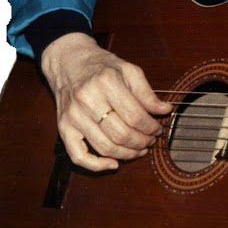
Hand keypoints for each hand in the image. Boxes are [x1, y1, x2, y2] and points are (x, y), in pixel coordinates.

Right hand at [40, 32, 173, 171]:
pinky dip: (97, 166)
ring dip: (127, 154)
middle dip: (142, 142)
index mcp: (106, 82)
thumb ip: (147, 92)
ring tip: (139, 150)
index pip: (135, 116)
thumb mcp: (128, 70)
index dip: (151, 127)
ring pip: (105, 147)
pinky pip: (78, 156)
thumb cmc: (101, 66)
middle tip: (150, 140)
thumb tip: (165, 110)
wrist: (68, 61)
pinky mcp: (63, 127)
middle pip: (121, 134)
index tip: (157, 128)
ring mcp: (73, 116)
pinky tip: (113, 164)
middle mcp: (87, 99)